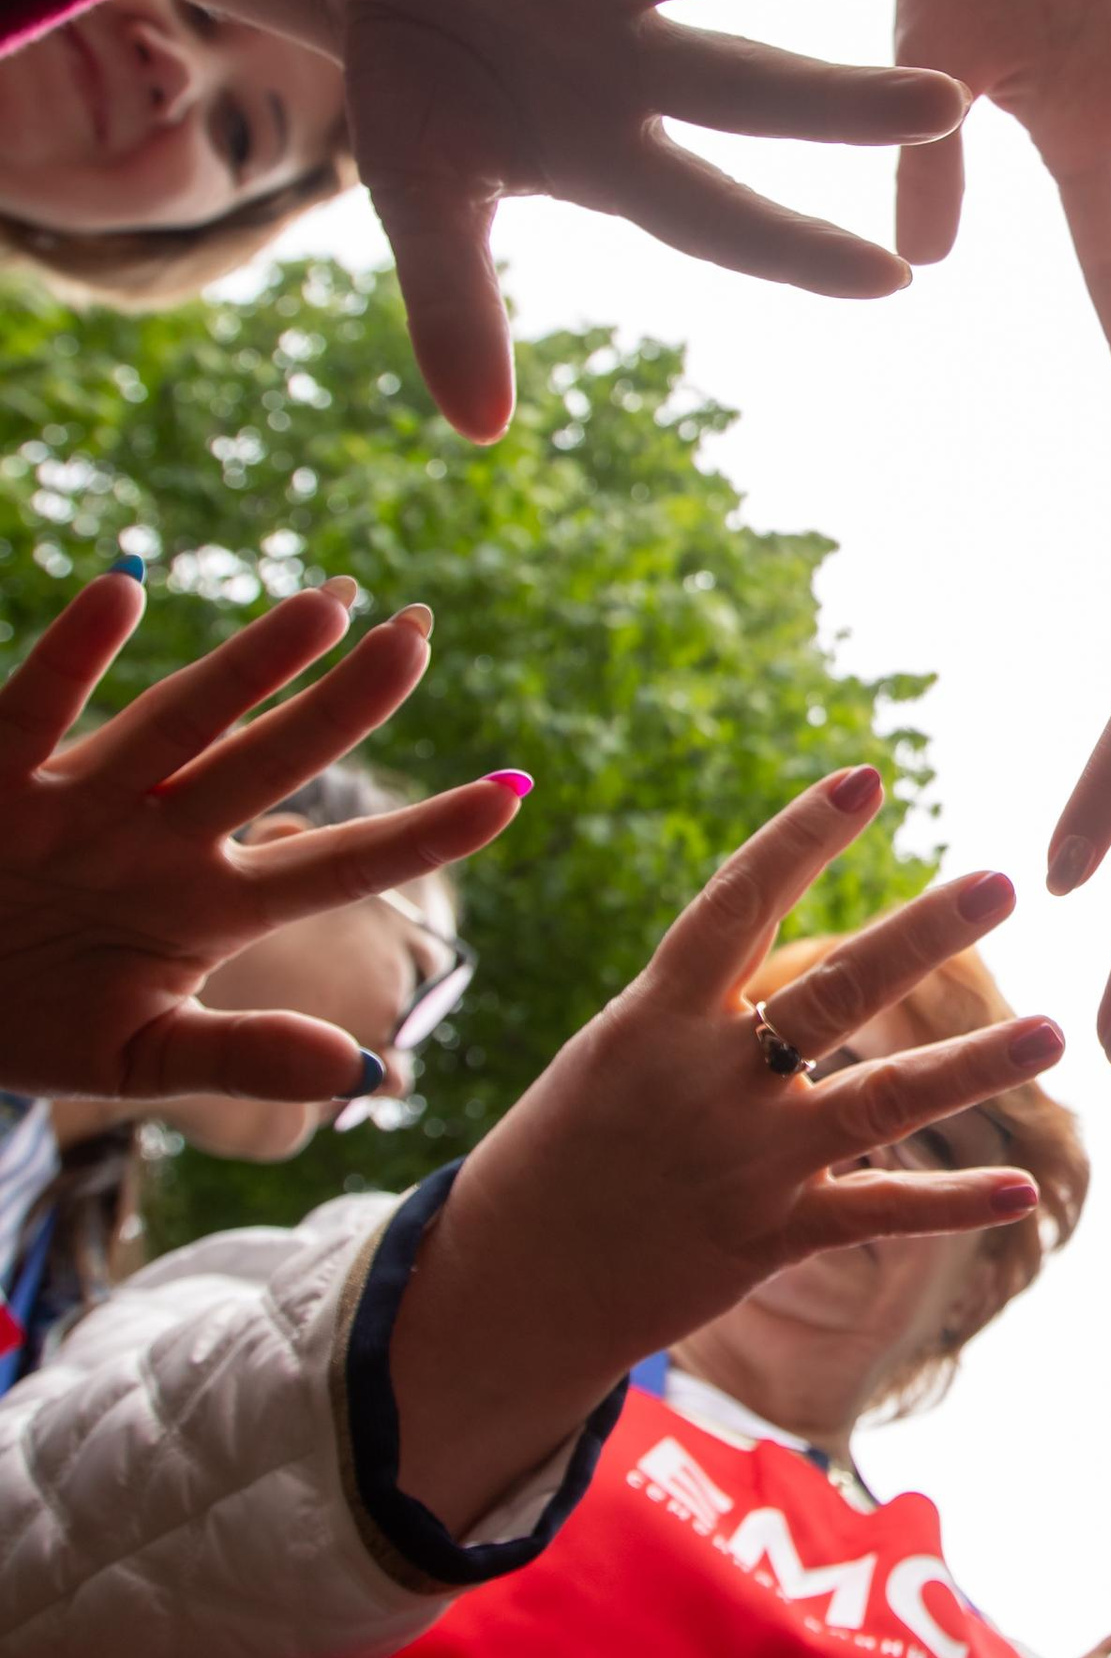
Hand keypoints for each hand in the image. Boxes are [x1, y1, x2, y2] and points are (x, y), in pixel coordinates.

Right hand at [0, 571, 522, 1103]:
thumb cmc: (30, 1019)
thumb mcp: (138, 1060)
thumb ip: (244, 1058)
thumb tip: (364, 1067)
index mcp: (212, 905)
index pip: (338, 866)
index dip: (423, 834)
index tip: (514, 793)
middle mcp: (163, 838)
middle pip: (271, 765)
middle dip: (343, 708)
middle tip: (417, 640)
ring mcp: (85, 805)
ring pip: (182, 725)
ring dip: (249, 666)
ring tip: (328, 605)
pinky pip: (36, 709)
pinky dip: (73, 654)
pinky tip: (123, 590)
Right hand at [304, 0, 966, 442]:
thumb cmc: (428, 96)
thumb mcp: (423, 204)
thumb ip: (456, 306)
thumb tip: (477, 431)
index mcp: (617, 149)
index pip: (724, 213)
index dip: (798, 247)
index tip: (899, 282)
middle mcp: (632, 55)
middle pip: (754, 85)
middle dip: (844, 103)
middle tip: (952, 104)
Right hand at [389, 777, 1055, 1525]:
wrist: (505, 1289)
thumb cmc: (559, 1156)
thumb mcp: (612, 1057)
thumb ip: (701, 1010)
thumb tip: (788, 958)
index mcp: (653, 1016)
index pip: (737, 903)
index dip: (802, 837)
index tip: (867, 778)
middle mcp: (704, 1078)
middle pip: (835, 989)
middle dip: (923, 932)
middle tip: (1004, 881)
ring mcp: (742, 1159)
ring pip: (880, 1099)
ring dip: (975, 1065)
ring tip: (1055, 1030)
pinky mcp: (767, 1237)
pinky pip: (879, 1214)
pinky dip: (956, 1205)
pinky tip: (1025, 1188)